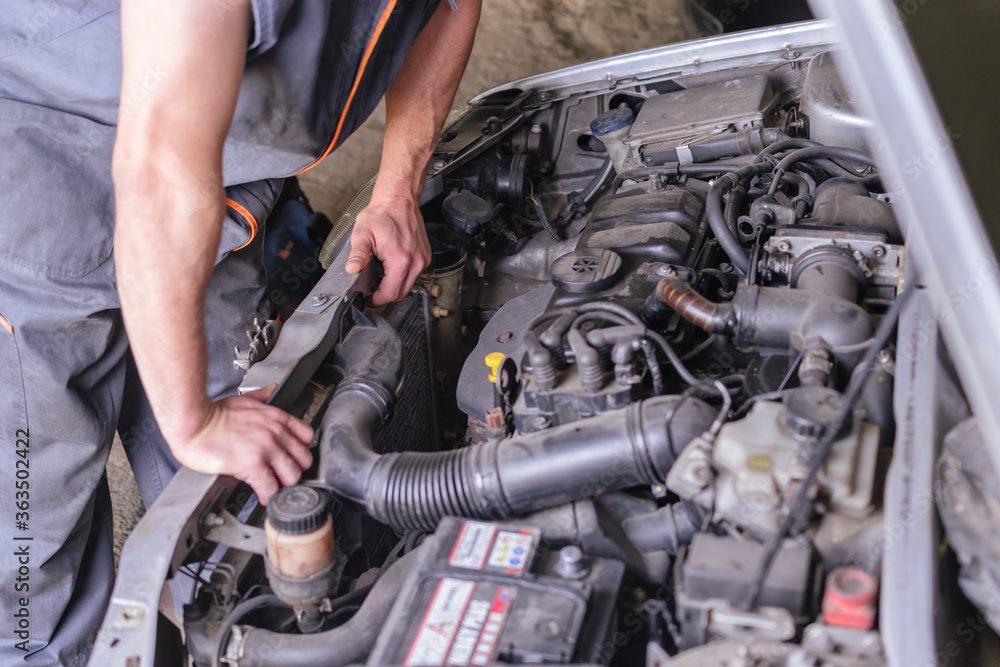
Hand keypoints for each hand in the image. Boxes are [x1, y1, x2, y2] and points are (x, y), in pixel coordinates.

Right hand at [168, 386, 313, 504]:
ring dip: (283, 485)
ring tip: (272, 487)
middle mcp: (275, 432)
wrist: (192, 423)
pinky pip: (271, 488)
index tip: (292, 458)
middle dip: (294, 470)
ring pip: (293, 475)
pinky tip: (262, 496)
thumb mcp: (243, 400)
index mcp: (276, 418)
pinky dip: (268, 496)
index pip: (307, 436)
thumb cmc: (212, 414)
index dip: (300, 451)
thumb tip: (270, 390)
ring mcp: (266, 448)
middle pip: (304, 459)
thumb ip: (261, 397)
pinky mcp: (252, 464)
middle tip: (282, 476)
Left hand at [345, 192, 430, 305]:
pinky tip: (390, 268)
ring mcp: (423, 260)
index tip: (367, 299)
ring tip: (380, 278)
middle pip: (400, 293)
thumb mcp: (362, 234)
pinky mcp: (425, 256)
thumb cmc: (382, 214)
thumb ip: (358, 254)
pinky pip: (414, 275)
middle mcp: (416, 262)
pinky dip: (402, 277)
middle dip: (384, 295)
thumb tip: (352, 269)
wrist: (398, 200)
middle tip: (371, 290)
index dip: (376, 300)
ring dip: (394, 286)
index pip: (390, 293)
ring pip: (408, 285)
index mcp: (401, 260)